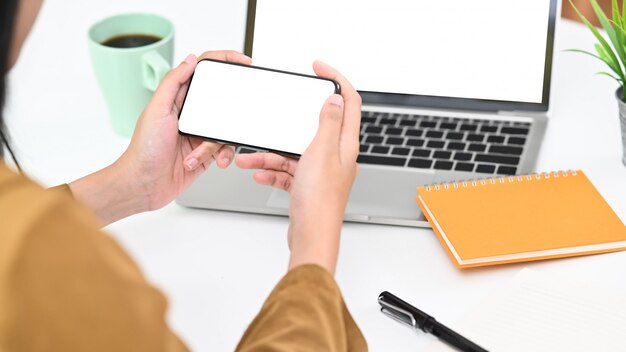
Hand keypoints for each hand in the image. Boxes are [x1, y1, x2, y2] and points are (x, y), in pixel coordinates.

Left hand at [70, 51, 251, 225]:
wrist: (145, 184)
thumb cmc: (144, 150)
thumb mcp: (157, 109)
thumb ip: (174, 82)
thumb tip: (190, 60)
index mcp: (178, 99)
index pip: (203, 72)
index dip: (224, 61)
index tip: (242, 61)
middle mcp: (190, 114)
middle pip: (221, 100)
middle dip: (231, 108)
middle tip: (242, 109)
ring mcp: (199, 134)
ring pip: (225, 128)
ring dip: (217, 142)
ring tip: (202, 151)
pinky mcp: (206, 153)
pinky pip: (224, 149)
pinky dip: (221, 156)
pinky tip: (209, 161)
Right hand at [236, 61, 361, 273]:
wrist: (311, 237)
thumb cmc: (320, 201)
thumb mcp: (322, 152)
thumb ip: (328, 122)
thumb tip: (335, 98)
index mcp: (345, 144)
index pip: (349, 102)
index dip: (336, 79)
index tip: (318, 67)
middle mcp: (335, 156)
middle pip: (313, 126)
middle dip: (287, 123)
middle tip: (276, 113)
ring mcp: (320, 171)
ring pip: (293, 152)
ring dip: (270, 154)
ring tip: (249, 159)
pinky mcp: (307, 185)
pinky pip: (286, 171)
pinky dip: (272, 172)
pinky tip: (258, 175)